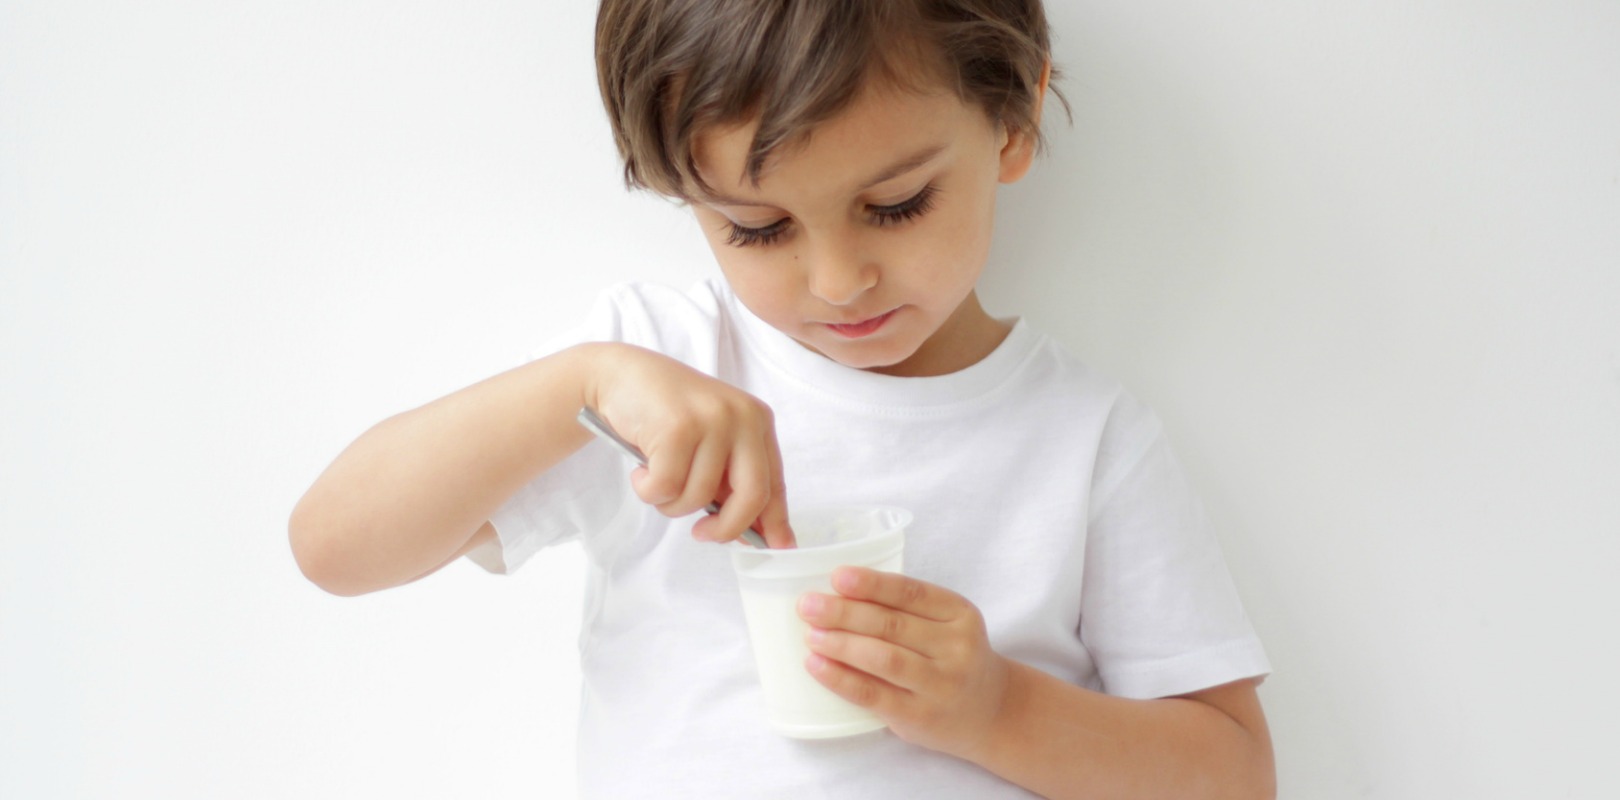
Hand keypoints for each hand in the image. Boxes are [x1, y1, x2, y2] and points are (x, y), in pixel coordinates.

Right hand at [588, 344, 793, 547]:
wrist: (620, 376)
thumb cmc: (664, 416)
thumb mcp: (710, 445)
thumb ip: (731, 481)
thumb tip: (757, 535)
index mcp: (757, 421)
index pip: (774, 483)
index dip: (775, 522)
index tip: (778, 549)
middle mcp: (742, 417)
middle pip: (752, 495)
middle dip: (726, 527)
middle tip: (701, 534)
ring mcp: (711, 419)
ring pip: (698, 497)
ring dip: (671, 503)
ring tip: (656, 477)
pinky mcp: (677, 427)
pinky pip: (665, 488)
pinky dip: (648, 489)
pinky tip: (641, 468)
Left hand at [797, 566, 1009, 758]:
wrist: (991, 711)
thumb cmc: (953, 658)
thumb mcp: (947, 624)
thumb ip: (906, 610)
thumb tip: (837, 593)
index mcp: (959, 614)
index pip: (912, 592)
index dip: (873, 584)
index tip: (838, 576)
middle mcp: (956, 647)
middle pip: (892, 624)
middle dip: (845, 613)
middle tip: (808, 605)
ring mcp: (940, 684)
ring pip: (883, 658)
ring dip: (841, 644)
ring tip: (811, 634)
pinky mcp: (920, 716)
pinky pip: (873, 695)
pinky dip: (841, 679)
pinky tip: (817, 666)